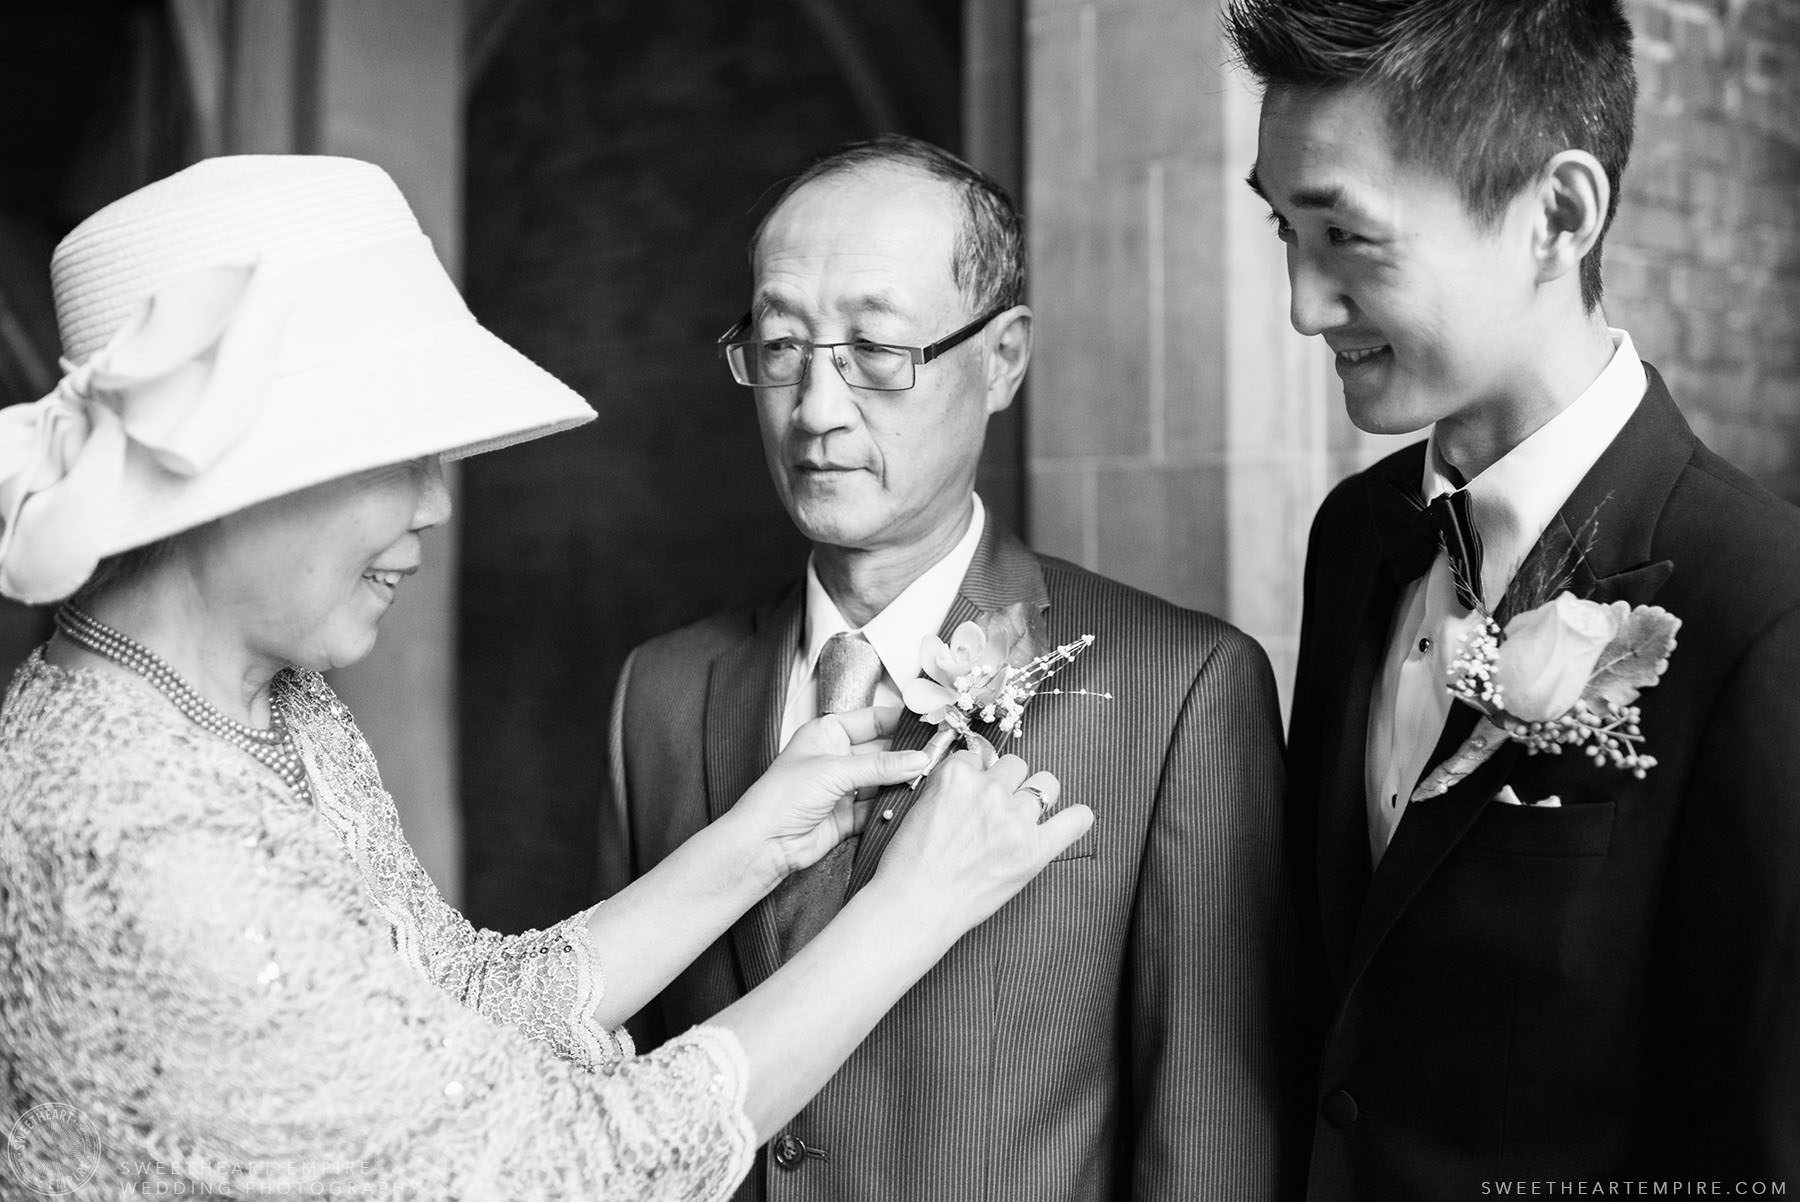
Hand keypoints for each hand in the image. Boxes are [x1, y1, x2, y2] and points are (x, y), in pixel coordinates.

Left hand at [727, 706, 929, 887]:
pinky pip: (879, 807)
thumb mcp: (834, 771)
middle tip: (936, 757)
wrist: (763, 844)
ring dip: (903, 782)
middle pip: (883, 751)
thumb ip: (880, 766)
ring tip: (929, 781)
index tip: (929, 726)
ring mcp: (843, 787)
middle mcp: (837, 758)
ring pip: (884, 781)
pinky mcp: (848, 816)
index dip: (901, 722)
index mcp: (827, 733)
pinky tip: (910, 805)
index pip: (873, 720)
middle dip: (907, 755)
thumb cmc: (779, 798)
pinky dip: (893, 807)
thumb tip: (917, 758)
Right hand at [872, 750, 1092, 935]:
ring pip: (1046, 784)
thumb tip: (979, 774)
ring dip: (1035, 798)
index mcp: (956, 776)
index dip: (979, 776)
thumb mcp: (920, 806)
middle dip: (1008, 783)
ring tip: (1023, 818)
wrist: (915, 907)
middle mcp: (989, 792)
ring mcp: (1015, 820)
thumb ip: (951, 785)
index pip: (980, 757)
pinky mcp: (1035, 850)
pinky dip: (1076, 819)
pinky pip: (1074, 821)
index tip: (976, 793)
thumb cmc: (910, 865)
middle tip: (996, 810)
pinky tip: (1073, 819)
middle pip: (1016, 765)